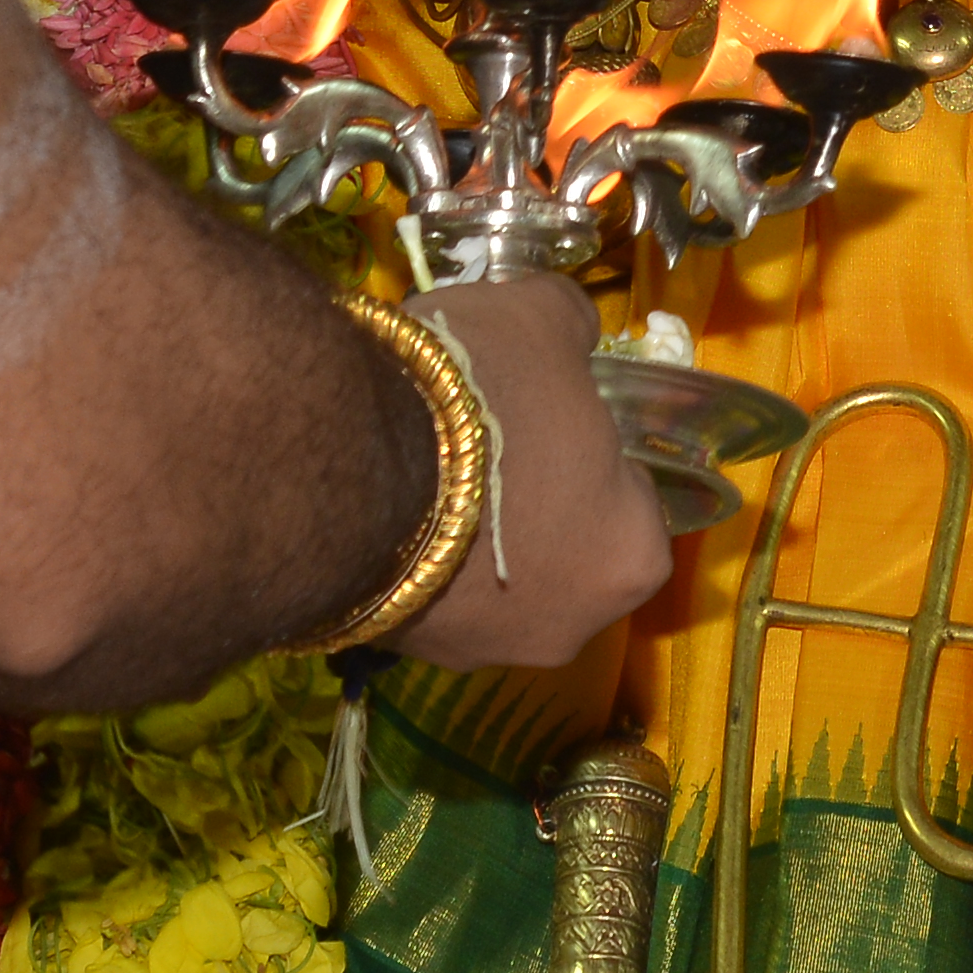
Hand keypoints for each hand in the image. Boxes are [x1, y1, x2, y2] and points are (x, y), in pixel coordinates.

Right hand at [383, 273, 678, 672]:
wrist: (342, 464)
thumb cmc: (482, 396)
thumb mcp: (543, 318)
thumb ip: (574, 326)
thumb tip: (574, 330)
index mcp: (630, 556)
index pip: (630, 498)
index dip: (590, 451)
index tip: (549, 416)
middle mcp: (569, 628)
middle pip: (563, 550)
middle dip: (534, 502)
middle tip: (488, 439)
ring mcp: (477, 654)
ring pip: (492, 581)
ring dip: (471, 535)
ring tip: (426, 464)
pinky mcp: (398, 651)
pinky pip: (423, 592)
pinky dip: (413, 553)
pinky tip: (384, 498)